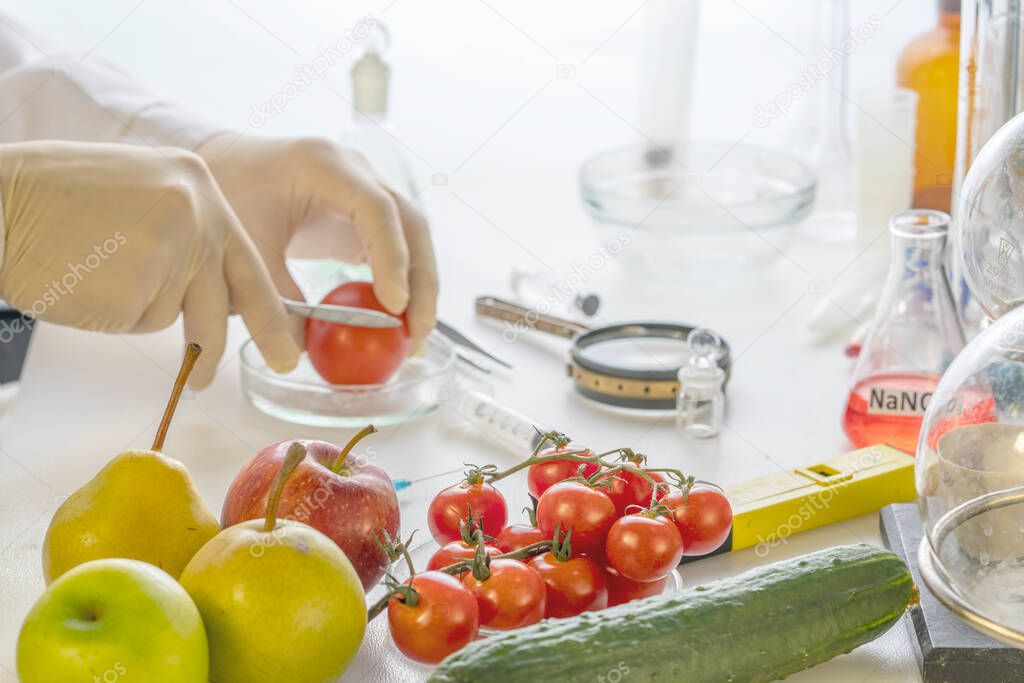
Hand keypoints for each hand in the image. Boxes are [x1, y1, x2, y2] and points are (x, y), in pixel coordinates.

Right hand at [0, 140, 299, 387]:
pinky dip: (107, 312)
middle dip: (265, 334)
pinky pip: (135, 320)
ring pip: (175, 311)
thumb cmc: (51, 198)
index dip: (265, 304)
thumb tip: (215, 284)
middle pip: (233, 295)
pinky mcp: (138, 287)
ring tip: (93, 271)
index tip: (287, 341)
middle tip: (286, 361)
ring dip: (136, 307)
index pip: (245, 255)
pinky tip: (79, 277)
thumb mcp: (140, 190)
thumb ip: (184, 229)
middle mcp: (196, 213)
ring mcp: (171, 250)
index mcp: (197, 183)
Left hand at [195, 134, 438, 349]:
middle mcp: (358, 173)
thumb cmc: (232, 196)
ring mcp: (368, 191)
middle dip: (421, 281)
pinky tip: (399, 324)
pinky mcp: (368, 216)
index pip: (375, 208)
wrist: (228, 166)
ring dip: (420, 287)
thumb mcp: (246, 248)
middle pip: (410, 223)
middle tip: (417, 332)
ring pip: (413, 237)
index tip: (393, 306)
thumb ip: (273, 297)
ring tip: (413, 339)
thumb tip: (302, 351)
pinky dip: (404, 284)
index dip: (390, 256)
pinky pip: (399, 249)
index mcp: (325, 166)